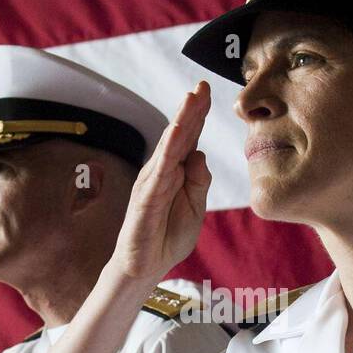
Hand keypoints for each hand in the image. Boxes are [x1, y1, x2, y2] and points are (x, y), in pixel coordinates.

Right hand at [111, 82, 211, 281]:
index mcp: (176, 171)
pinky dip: (167, 151)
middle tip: (202, 86)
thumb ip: (199, 181)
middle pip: (179, 135)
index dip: (198, 114)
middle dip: (191, 109)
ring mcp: (152, 182)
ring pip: (168, 146)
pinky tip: (176, 134)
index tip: (207, 90)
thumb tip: (200, 154)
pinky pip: (159, 172)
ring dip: (180, 122)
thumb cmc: (168, 236)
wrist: (146, 266)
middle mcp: (162, 170)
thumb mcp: (195, 206)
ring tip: (191, 100)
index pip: (189, 137)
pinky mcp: (145, 198)